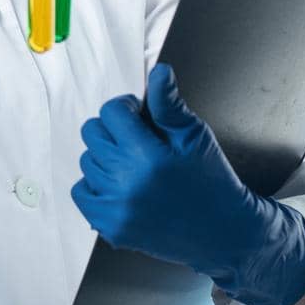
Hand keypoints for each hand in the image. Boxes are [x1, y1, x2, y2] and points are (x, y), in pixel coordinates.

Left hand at [71, 63, 304, 304]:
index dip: (127, 108)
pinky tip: (120, 185)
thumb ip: (169, 104)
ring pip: (87, 161)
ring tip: (134, 167)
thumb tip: (159, 72)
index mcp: (148, 157)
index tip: (140, 117)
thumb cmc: (211, 180)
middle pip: (93, 133)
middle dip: (113, 130)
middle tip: (138, 141)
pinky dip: (95, 185)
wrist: (223, 232)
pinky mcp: (111, 227)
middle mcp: (127, 184)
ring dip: (106, 158)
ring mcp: (116, 209)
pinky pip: (81, 192)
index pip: (112, 111)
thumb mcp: (194, 136)